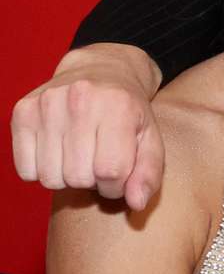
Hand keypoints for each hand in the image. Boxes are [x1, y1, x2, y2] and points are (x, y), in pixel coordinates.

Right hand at [11, 43, 164, 209]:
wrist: (101, 70)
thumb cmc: (129, 113)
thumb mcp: (150, 138)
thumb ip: (149, 173)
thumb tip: (136, 203)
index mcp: (119, 106)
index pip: (111, 170)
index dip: (116, 184)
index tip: (119, 175)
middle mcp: (80, 100)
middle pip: (79, 177)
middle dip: (93, 180)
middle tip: (98, 162)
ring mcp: (47, 104)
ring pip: (50, 178)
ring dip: (67, 177)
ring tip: (80, 156)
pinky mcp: (22, 112)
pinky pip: (26, 170)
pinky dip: (42, 171)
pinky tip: (58, 152)